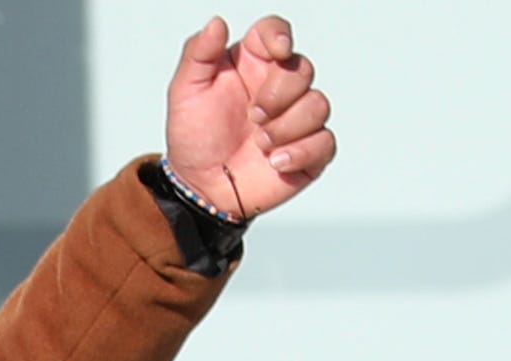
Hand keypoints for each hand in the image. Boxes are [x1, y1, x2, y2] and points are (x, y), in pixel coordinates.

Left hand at [164, 17, 333, 221]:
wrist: (201, 188)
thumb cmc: (194, 138)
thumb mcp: (185, 92)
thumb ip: (198, 54)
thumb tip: (217, 23)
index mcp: (252, 64)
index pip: (275, 33)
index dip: (281, 36)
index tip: (279, 50)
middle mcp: (279, 87)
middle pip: (302, 69)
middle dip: (280, 94)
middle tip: (253, 116)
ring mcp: (296, 119)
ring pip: (318, 105)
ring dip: (287, 126)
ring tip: (260, 145)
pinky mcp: (309, 150)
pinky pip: (325, 141)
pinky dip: (301, 152)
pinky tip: (275, 162)